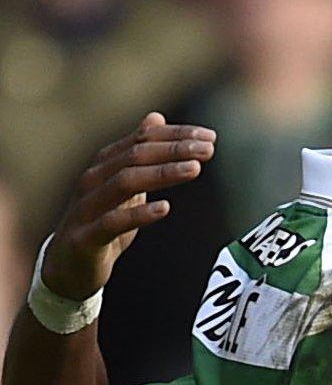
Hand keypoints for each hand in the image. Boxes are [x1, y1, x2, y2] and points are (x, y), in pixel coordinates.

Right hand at [41, 113, 215, 300]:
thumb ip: (140, 153)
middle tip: (207, 150)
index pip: (143, 139)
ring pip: (125, 182)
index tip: (210, 136)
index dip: (176, 135)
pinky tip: (165, 208)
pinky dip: (140, 213)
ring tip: (194, 169)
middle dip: (175, 150)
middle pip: (136, 156)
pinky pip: (113, 222)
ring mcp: (86, 207)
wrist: (68, 266)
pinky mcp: (85, 237)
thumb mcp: (124, 183)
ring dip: (163, 173)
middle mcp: (94, 179)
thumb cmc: (102, 219)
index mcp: (105, 163)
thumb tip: (156, 118)